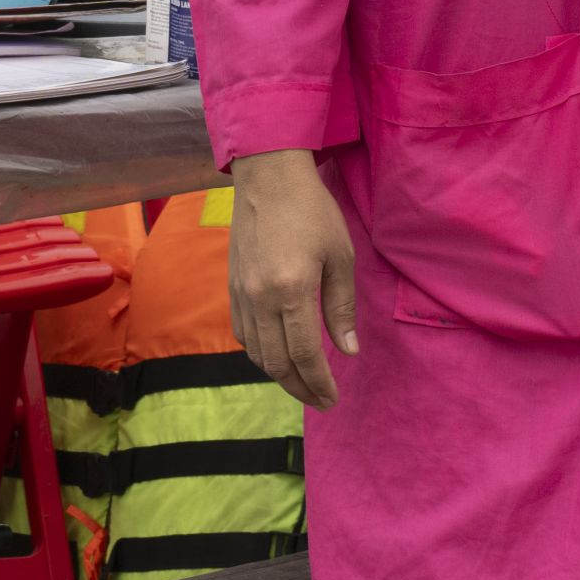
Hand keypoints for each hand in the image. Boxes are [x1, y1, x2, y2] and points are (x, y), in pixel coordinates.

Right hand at [228, 148, 357, 407]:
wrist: (269, 178)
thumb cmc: (312, 212)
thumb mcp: (340, 256)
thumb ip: (341, 307)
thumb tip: (348, 351)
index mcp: (292, 290)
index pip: (305, 354)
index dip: (320, 383)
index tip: (333, 398)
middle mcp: (261, 297)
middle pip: (277, 362)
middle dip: (301, 388)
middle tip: (321, 400)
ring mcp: (242, 293)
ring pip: (256, 352)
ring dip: (279, 375)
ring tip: (302, 382)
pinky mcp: (232, 286)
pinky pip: (242, 333)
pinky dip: (260, 352)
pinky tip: (277, 353)